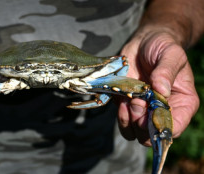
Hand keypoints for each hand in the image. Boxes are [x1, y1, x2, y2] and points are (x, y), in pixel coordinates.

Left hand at [118, 28, 199, 145]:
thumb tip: (161, 90)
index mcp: (182, 103)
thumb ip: (167, 71)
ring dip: (129, 121)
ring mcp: (144, 110)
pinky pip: (123, 122)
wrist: (143, 42)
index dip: (160, 126)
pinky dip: (120, 115)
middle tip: (137, 103)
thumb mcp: (171, 54)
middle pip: (152, 135)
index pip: (174, 127)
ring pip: (135, 133)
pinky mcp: (127, 106)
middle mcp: (163, 111)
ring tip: (129, 101)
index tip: (150, 113)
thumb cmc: (162, 46)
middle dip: (142, 123)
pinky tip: (121, 100)